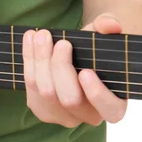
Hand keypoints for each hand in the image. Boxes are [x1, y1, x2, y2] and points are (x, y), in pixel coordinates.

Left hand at [22, 13, 126, 127]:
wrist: (72, 56)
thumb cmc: (93, 49)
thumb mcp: (101, 35)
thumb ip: (108, 27)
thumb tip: (110, 25)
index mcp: (114, 104)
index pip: (109, 109)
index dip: (97, 95)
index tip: (86, 72)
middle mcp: (88, 115)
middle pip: (70, 98)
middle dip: (61, 68)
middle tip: (61, 43)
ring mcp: (62, 116)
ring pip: (45, 91)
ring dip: (40, 60)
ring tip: (41, 35)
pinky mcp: (40, 108)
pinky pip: (30, 86)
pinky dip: (28, 60)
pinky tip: (30, 39)